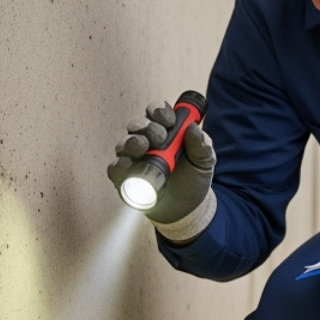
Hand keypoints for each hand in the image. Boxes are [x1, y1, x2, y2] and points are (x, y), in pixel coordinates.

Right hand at [107, 99, 217, 240]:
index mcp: (164, 131)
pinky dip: (120, 165)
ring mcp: (133, 159)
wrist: (187, 208)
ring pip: (124, 143)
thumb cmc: (193, 179)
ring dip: (132, 142)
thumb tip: (193, 128)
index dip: (160, 112)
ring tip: (143, 147)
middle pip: (138, 124)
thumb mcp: (204, 161)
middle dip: (147, 127)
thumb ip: (201, 145)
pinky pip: (115, 168)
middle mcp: (145, 141)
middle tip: (160, 137)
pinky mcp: (124, 178)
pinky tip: (129, 164)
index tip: (171, 121)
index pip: (156, 112)